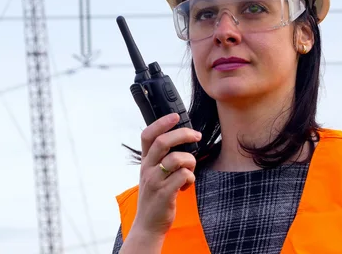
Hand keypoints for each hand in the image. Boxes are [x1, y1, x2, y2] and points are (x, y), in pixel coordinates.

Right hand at [130, 113, 201, 238]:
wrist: (148, 224)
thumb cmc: (155, 197)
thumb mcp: (152, 174)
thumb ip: (161, 159)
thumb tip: (181, 140)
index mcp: (145, 162)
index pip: (147, 135)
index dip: (161, 123)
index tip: (175, 116)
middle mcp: (148, 169)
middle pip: (163, 142)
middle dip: (183, 134)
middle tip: (196, 135)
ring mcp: (155, 181)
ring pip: (177, 159)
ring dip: (190, 161)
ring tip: (190, 169)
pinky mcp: (165, 193)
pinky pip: (184, 176)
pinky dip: (190, 178)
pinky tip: (186, 185)